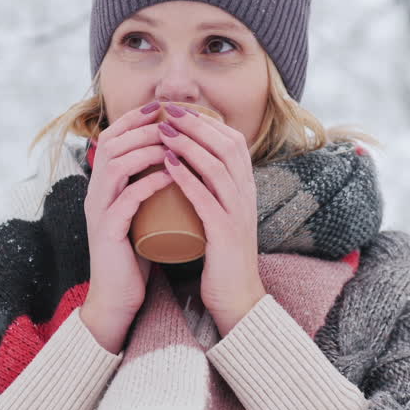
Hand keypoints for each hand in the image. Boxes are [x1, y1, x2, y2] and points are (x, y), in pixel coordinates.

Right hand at [81, 101, 172, 350]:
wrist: (119, 297)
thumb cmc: (136, 253)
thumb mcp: (142, 212)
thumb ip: (149, 187)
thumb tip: (176, 159)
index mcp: (103, 185)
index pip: (112, 139)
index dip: (134, 119)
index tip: (161, 107)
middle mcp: (96, 193)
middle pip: (112, 145)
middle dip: (141, 128)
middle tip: (170, 120)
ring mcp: (99, 211)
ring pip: (115, 166)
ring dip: (146, 150)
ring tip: (174, 143)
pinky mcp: (108, 232)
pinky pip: (126, 200)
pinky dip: (148, 184)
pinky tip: (170, 176)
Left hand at [157, 103, 265, 336]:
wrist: (236, 297)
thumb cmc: (222, 256)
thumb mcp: (222, 215)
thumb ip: (212, 191)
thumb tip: (189, 164)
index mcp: (246, 189)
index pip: (233, 142)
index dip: (208, 123)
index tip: (181, 111)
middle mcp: (247, 196)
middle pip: (226, 146)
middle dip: (196, 125)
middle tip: (168, 112)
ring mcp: (238, 213)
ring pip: (217, 167)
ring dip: (189, 145)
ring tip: (163, 132)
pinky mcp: (225, 233)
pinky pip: (205, 198)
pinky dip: (186, 178)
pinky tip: (168, 166)